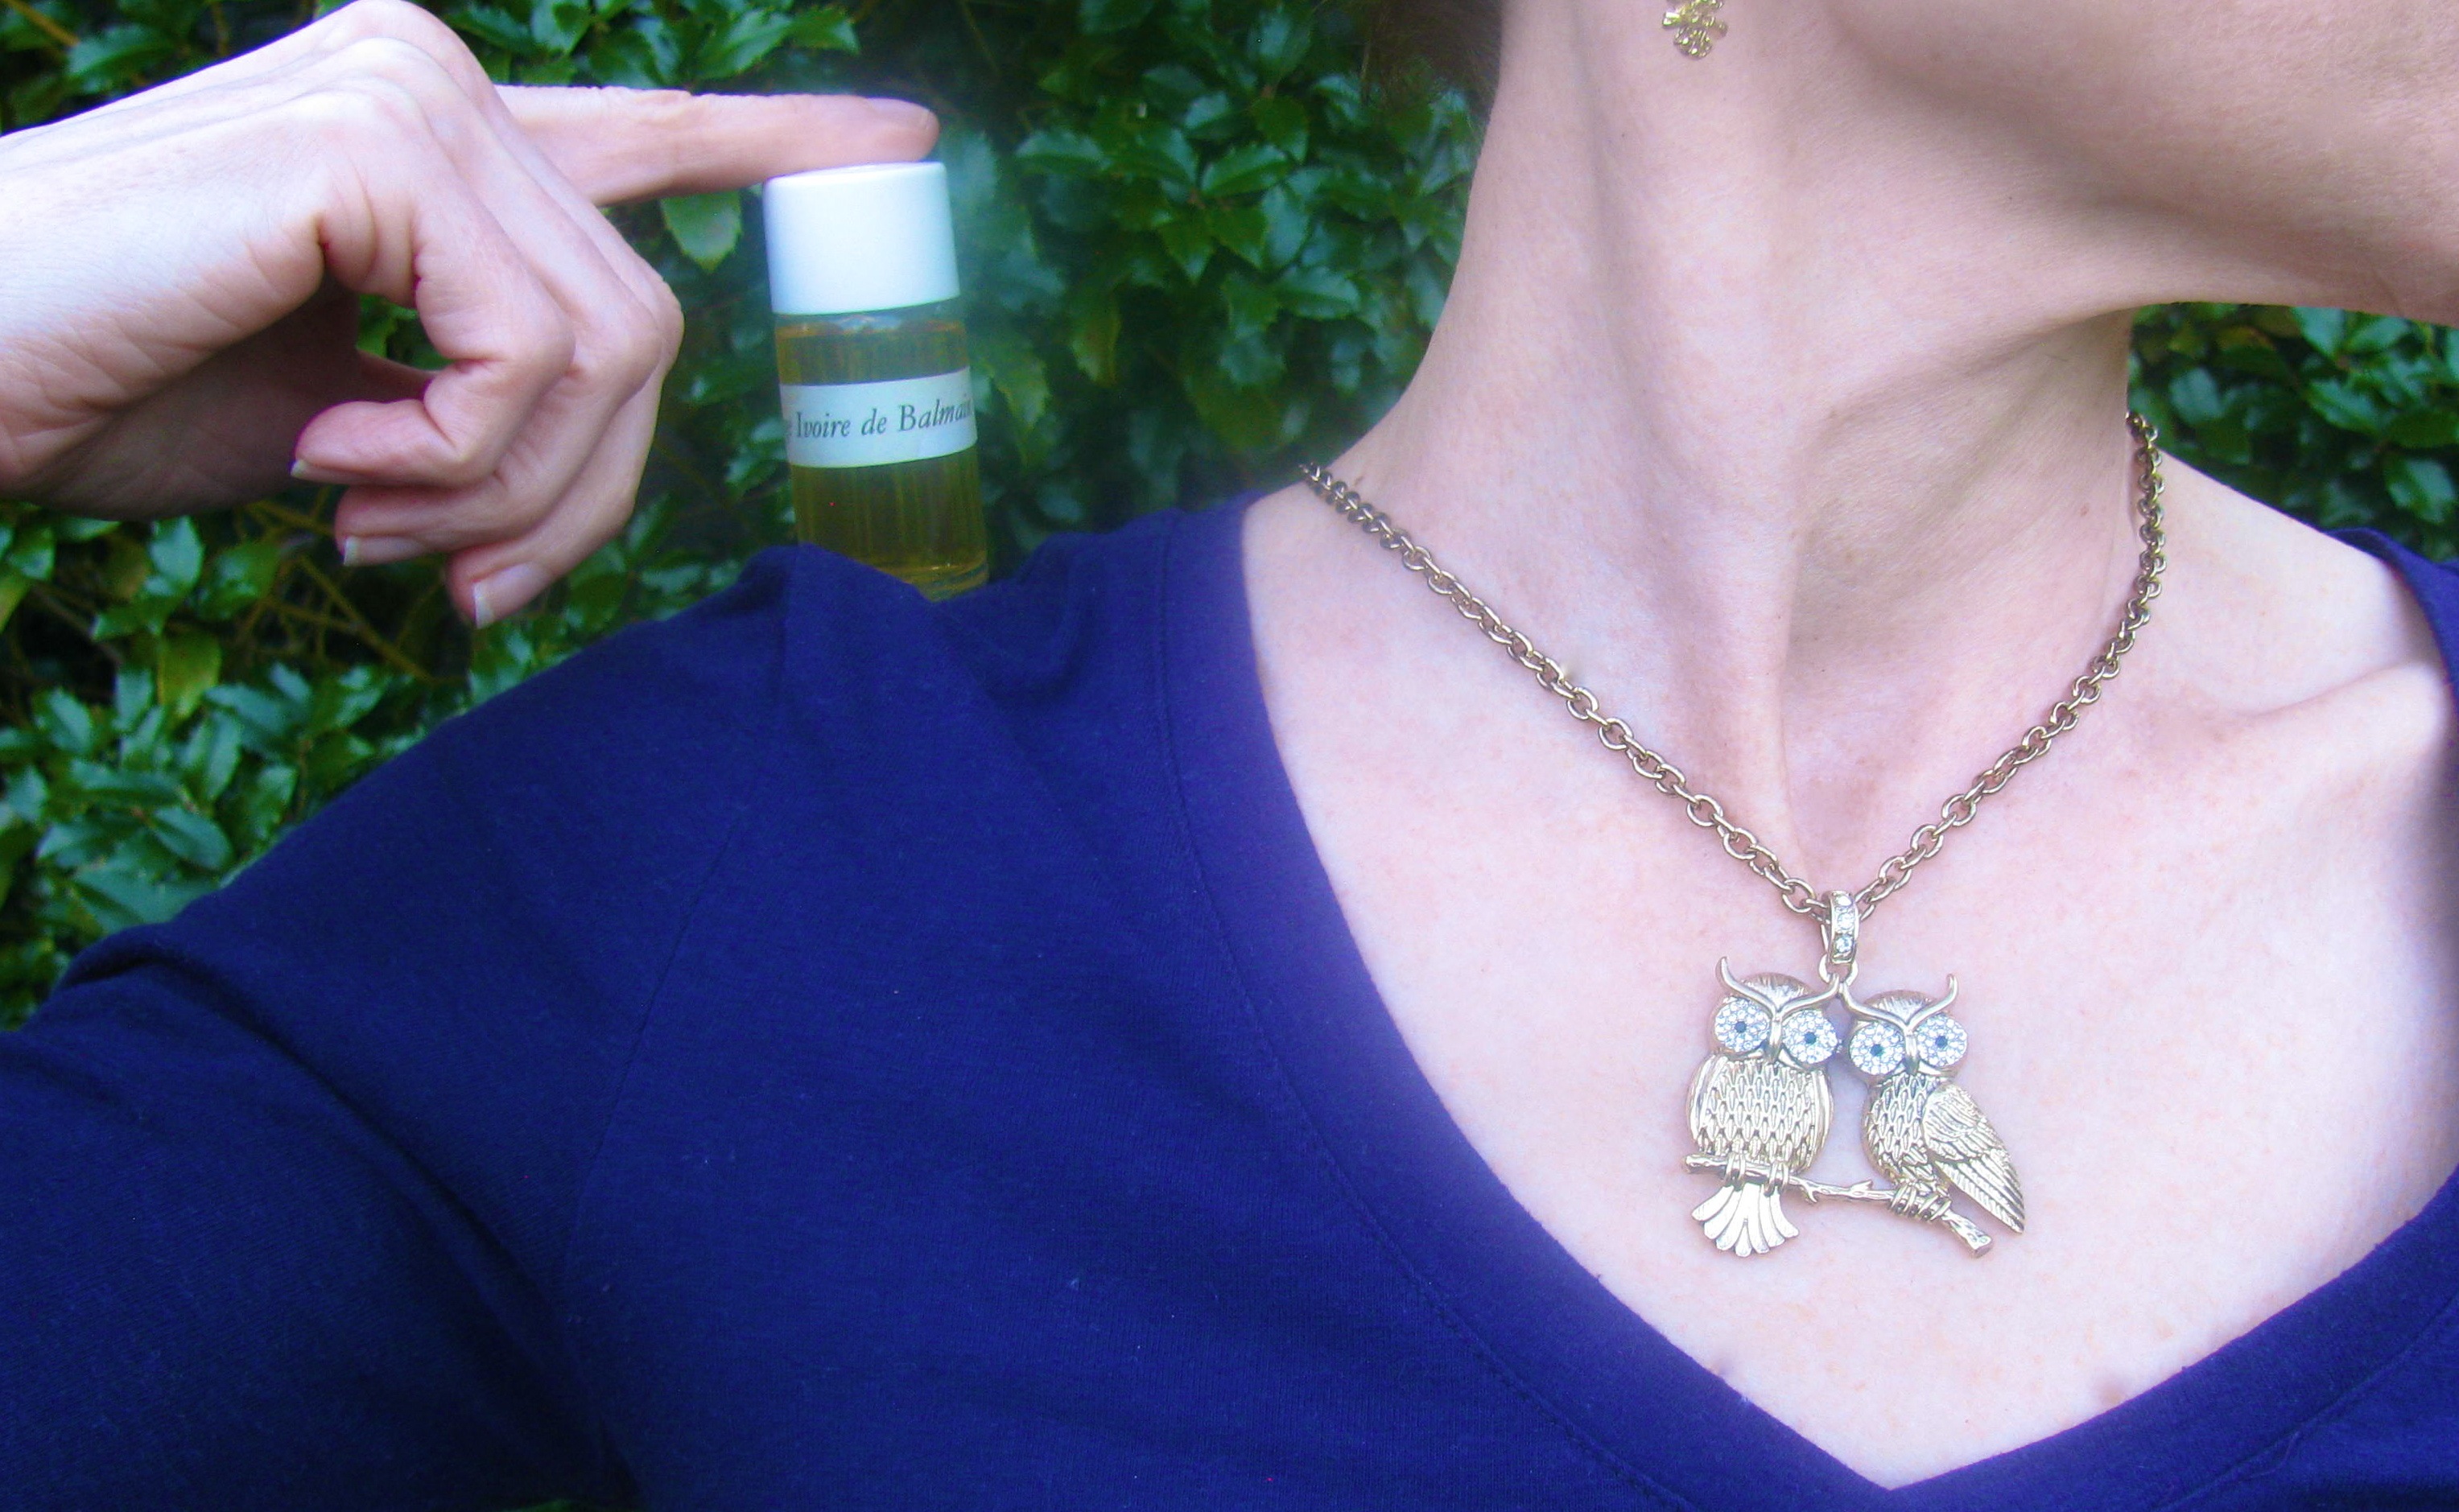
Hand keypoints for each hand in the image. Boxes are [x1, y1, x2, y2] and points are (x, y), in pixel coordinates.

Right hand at [0, 0, 936, 623]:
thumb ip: (481, 394)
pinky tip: (332, 460)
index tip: (909, 146)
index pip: (651, 135)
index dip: (784, 145)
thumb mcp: (351, 403)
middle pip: (650, 324)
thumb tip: (599, 464)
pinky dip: (451, 455)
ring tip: (372, 516)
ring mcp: (413, 96)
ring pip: (614, 351)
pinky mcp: (382, 148)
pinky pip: (530, 356)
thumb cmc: (115, 385)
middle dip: (578, 489)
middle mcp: (440, 79)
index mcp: (437, 131)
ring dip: (504, 488)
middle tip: (458, 569)